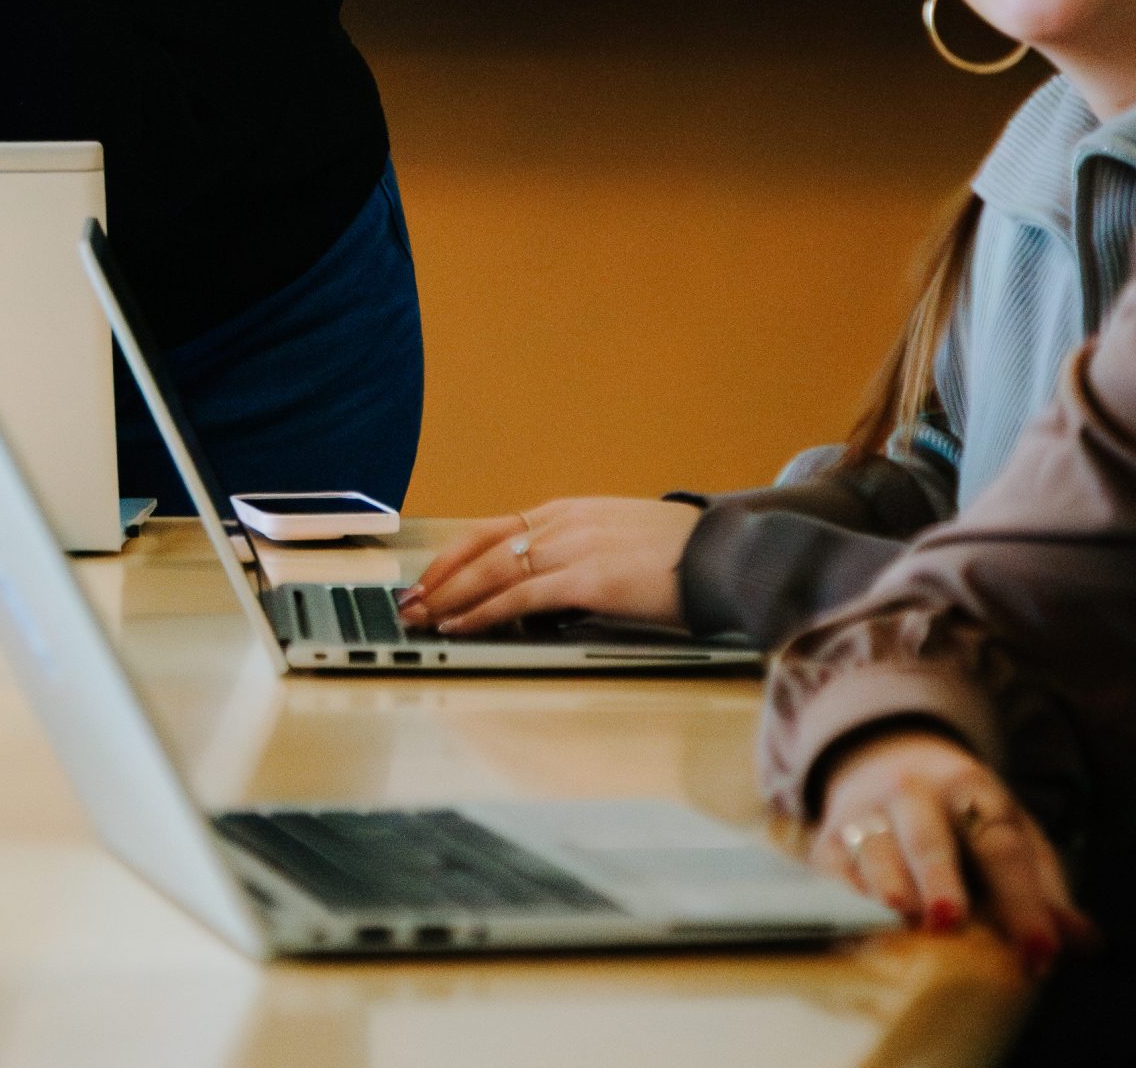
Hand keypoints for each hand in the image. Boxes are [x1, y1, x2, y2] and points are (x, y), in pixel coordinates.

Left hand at [399, 497, 695, 632]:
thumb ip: (576, 550)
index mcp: (567, 511)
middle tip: (408, 603)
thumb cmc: (678, 554)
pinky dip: (485, 612)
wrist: (727, 555)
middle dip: (438, 580)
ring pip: (493, 572)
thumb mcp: (615, 536)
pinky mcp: (589, 579)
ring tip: (423, 619)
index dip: (451, 557)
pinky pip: (522, 597)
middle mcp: (563, 523)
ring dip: (450, 598)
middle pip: (481, 549)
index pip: (490, 530)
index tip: (425, 578)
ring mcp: (574, 548)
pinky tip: (463, 625)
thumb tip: (541, 581)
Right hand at [809, 729, 1091, 967]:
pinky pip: (832, 867)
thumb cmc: (964, 819)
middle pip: (929, 836)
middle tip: (950, 919)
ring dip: (888, 885)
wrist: (884, 758)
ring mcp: (866, 811)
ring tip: (903, 918)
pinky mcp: (828, 837)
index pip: (1002, 846)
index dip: (1024, 902)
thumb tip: (1088, 943)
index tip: (1042, 953)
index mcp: (973, 790)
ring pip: (874, 847)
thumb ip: (1044, 889)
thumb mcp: (1011, 833)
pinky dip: (845, 896)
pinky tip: (860, 923)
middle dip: (939, 877)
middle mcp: (914, 791)